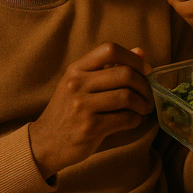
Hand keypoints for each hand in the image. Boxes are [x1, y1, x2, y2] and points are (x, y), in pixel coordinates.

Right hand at [28, 44, 153, 177]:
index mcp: (76, 69)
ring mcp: (82, 106)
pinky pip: (125, 119)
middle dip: (143, 85)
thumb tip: (141, 52)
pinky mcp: (90, 127)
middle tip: (147, 95)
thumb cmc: (68, 111)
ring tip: (141, 109)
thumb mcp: (81, 84)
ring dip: (142, 104)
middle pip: (124, 74)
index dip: (133, 58)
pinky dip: (136, 119)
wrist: (46, 142)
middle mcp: (77, 84)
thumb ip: (110, 67)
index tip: (145, 70)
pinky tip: (133, 120)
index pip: (110, 50)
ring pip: (127, 97)